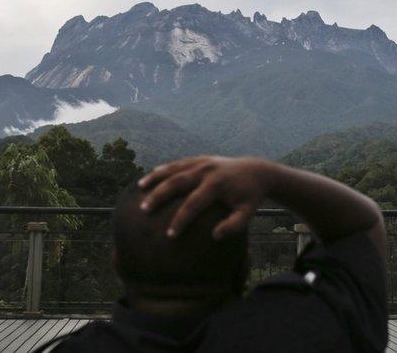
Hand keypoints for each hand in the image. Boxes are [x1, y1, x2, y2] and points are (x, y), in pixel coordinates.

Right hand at [138, 156, 271, 238]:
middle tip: (144, 209)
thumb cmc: (250, 196)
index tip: (169, 235)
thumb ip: (234, 226)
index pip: (194, 204)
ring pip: (174, 169)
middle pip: (177, 182)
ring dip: (156, 178)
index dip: (181, 220)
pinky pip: (178, 164)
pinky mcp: (200, 159)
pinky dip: (163, 169)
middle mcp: (206, 170)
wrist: (257, 171)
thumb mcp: (248, 213)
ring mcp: (202, 162)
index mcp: (217, 184)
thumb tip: (215, 236)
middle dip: (160, 195)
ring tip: (139, 188)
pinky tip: (150, 177)